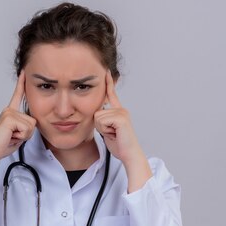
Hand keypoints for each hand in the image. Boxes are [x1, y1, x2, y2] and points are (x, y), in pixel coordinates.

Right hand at [0, 70, 36, 177]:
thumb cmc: (3, 145)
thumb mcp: (18, 133)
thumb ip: (24, 126)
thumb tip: (32, 122)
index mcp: (10, 112)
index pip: (17, 96)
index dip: (21, 84)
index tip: (23, 72)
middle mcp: (9, 110)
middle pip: (33, 120)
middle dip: (27, 133)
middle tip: (14, 136)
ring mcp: (9, 113)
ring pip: (31, 125)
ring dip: (24, 135)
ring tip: (12, 137)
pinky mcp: (9, 118)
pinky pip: (26, 128)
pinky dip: (21, 136)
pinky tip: (11, 136)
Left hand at [94, 70, 152, 191]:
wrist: (129, 154)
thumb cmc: (119, 145)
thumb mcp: (108, 130)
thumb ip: (103, 121)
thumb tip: (96, 115)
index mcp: (119, 111)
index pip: (111, 95)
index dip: (108, 83)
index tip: (106, 71)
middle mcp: (121, 110)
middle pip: (96, 112)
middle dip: (99, 126)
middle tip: (111, 133)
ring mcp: (122, 113)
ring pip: (97, 117)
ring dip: (102, 129)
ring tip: (113, 134)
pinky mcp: (121, 118)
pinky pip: (101, 121)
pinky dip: (104, 130)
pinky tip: (114, 134)